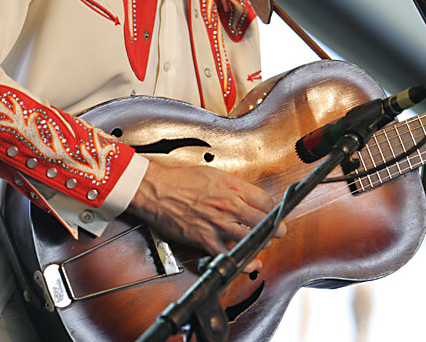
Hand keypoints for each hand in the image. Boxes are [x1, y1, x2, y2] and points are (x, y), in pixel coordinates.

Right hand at [128, 160, 285, 272]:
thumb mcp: (213, 174)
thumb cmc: (180, 179)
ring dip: (262, 244)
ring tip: (264, 244)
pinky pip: (230, 256)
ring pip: (252, 239)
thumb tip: (246, 195)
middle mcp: (229, 205)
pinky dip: (243, 262)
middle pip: (264, 221)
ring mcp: (219, 223)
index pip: (266, 201)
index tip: (276, 214)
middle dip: (276, 229)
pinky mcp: (206, 239)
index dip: (275, 210)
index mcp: (232, 186)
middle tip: (279, 232)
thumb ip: (232, 186)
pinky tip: (251, 263)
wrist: (157, 190)